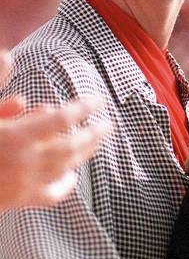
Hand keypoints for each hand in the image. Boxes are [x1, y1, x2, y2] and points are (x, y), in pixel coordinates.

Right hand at [0, 52, 109, 208]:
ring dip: (85, 153)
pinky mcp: (18, 201)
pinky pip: (50, 195)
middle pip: (72, 145)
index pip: (63, 118)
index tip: (98, 99)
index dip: (84, 107)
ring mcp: (24, 184)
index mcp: (15, 136)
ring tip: (97, 141)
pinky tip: (72, 176)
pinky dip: (65, 185)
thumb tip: (8, 57)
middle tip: (108, 124)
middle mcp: (26, 161)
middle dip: (93, 133)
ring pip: (66, 168)